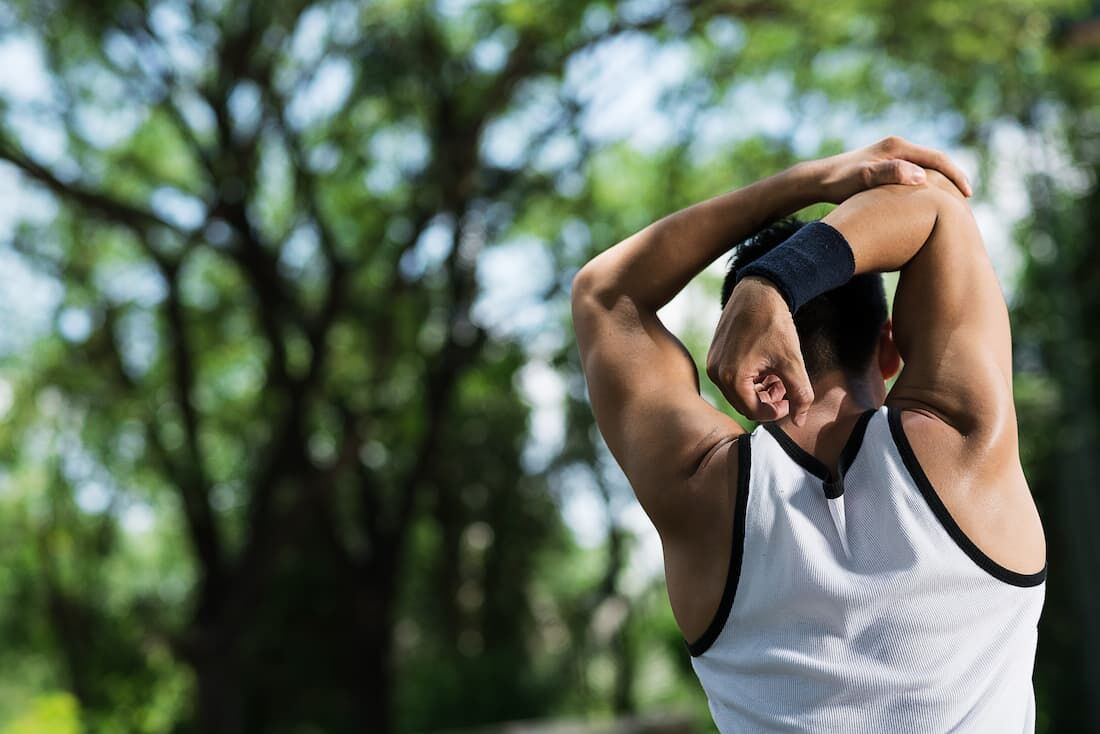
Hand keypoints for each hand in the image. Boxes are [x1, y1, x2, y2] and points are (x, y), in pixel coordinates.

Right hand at [706, 276, 813, 425]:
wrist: (758, 292)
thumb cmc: (773, 324)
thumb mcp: (792, 362)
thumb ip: (800, 395)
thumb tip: (800, 421)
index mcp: (732, 377)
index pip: (754, 412)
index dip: (776, 412)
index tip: (791, 402)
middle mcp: (716, 373)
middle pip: (744, 404)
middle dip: (767, 402)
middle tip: (785, 389)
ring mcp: (713, 363)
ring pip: (738, 392)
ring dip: (759, 391)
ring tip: (777, 377)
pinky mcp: (714, 355)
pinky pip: (731, 379)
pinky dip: (749, 380)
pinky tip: (765, 367)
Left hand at [811, 135, 971, 203]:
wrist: (817, 180)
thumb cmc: (838, 182)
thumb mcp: (863, 179)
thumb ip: (889, 174)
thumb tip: (920, 176)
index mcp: (897, 147)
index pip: (937, 159)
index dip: (955, 176)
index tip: (968, 195)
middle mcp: (897, 148)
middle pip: (935, 163)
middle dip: (952, 181)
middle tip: (967, 203)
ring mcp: (891, 157)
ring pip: (925, 170)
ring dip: (940, 185)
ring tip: (953, 206)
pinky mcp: (885, 167)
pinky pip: (913, 177)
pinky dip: (925, 188)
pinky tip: (927, 205)